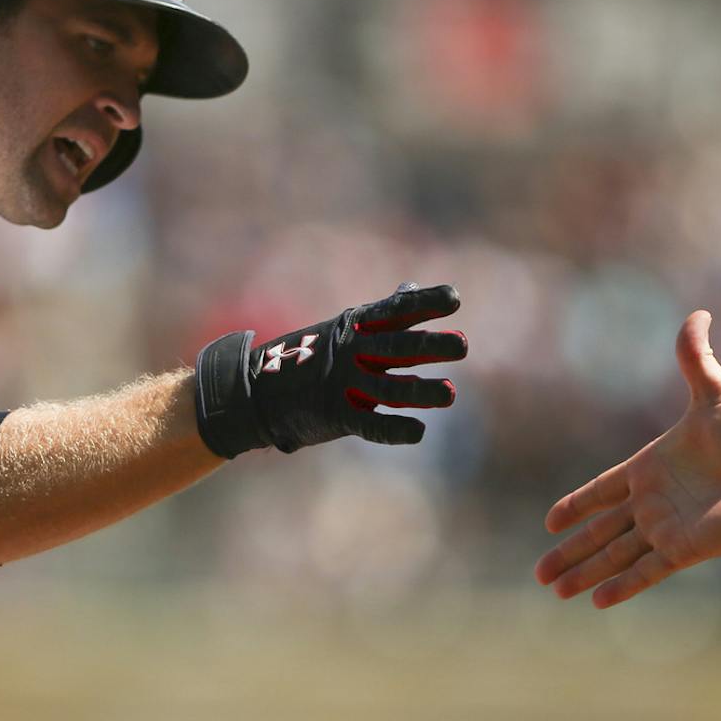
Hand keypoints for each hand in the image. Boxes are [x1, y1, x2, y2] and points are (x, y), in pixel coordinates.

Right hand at [194, 283, 466, 455]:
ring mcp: (342, 384)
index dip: (425, 303)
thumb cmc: (309, 357)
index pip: (395, 311)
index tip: (455, 298)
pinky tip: (418, 432)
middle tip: (463, 345)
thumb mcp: (343, 329)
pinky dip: (394, 429)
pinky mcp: (335, 415)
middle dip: (429, 345)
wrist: (257, 392)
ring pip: (389, 388)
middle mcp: (351, 352)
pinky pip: (369, 424)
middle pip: (396, 347)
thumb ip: (383, 315)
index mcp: (355, 328)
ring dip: (420, 391)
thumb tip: (410, 288)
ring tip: (449, 394)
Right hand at [536, 311, 720, 606]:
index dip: (576, 506)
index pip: (602, 492)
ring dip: (585, 572)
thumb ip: (695, 356)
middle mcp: (652, 503)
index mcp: (648, 469)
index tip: (551, 523)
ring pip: (614, 555)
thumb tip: (698, 314)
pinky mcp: (684, 549)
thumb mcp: (714, 391)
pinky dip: (622, 586)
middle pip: (600, 532)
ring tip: (556, 589)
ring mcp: (665, 528)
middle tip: (539, 572)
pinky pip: (645, 571)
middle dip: (569, 553)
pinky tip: (597, 601)